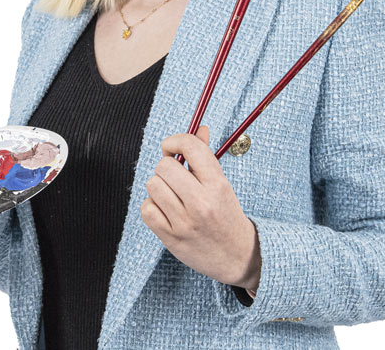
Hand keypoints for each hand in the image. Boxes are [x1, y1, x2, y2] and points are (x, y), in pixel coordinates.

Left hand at [140, 125, 260, 289]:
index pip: (191, 147)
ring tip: (172, 196)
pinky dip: (152, 207)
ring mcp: (185, 222)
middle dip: (166, 167)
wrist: (238, 256)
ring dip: (159, 187)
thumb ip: (206, 155)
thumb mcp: (221, 183)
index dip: (175, 141)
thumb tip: (200, 128)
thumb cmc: (226, 214)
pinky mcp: (171, 238)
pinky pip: (146, 208)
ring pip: (153, 185)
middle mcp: (201, 202)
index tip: (172, 148)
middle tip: (174, 177)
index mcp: (217, 184)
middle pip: (164, 166)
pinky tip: (165, 211)